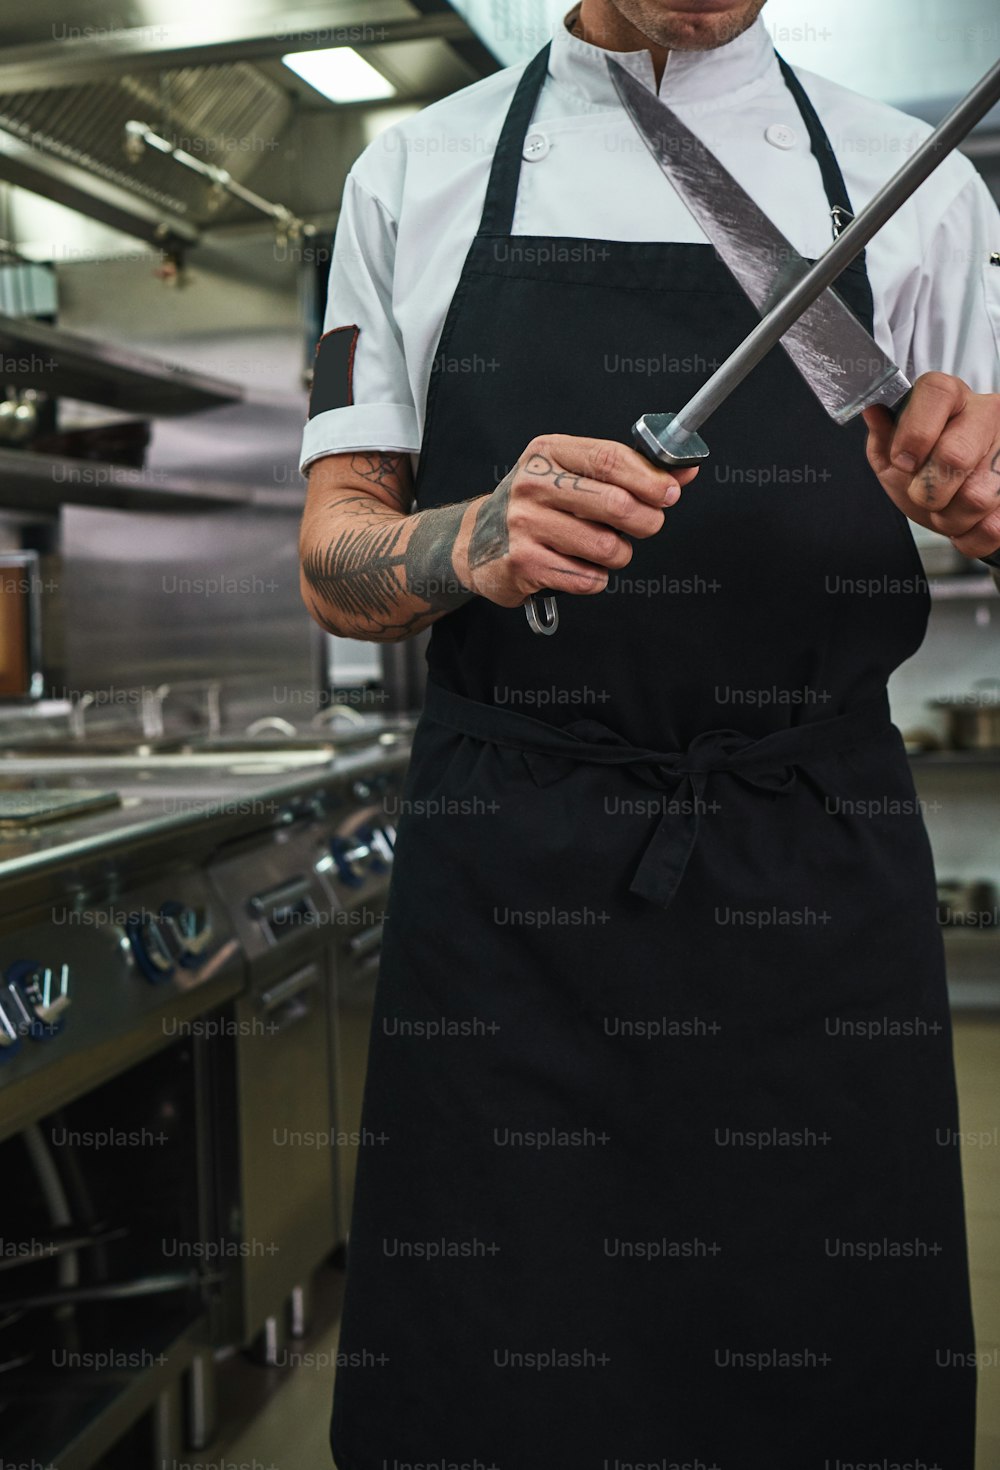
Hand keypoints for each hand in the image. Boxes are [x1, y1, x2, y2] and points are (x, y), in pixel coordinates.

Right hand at [453, 435, 698, 608]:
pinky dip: (594, 578)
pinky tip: (578, 568)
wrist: (475, 543)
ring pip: (606, 547)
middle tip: (647, 525)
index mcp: (548, 452)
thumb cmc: (537, 506)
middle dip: (646, 521)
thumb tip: (684, 471)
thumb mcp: (573, 475)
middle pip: (615, 504)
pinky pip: (587, 579)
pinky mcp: (523, 563)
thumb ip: (628, 471)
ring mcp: (524, 524)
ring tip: (604, 550)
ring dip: (618, 555)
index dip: (650, 478)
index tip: (670, 493)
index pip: (610, 458)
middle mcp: (532, 484)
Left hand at [862, 374, 999, 560]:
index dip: (914, 433)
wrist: (960, 507)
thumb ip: (883, 437)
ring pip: (977, 497)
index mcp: (949, 399)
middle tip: (924, 497)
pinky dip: (972, 537)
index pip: (936, 393)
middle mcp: (987, 414)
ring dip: (951, 519)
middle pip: (954, 455)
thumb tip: (874, 412)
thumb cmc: (926, 472)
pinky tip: (968, 522)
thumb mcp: (893, 455)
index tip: (903, 462)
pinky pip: (994, 525)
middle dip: (928, 492)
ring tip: (948, 510)